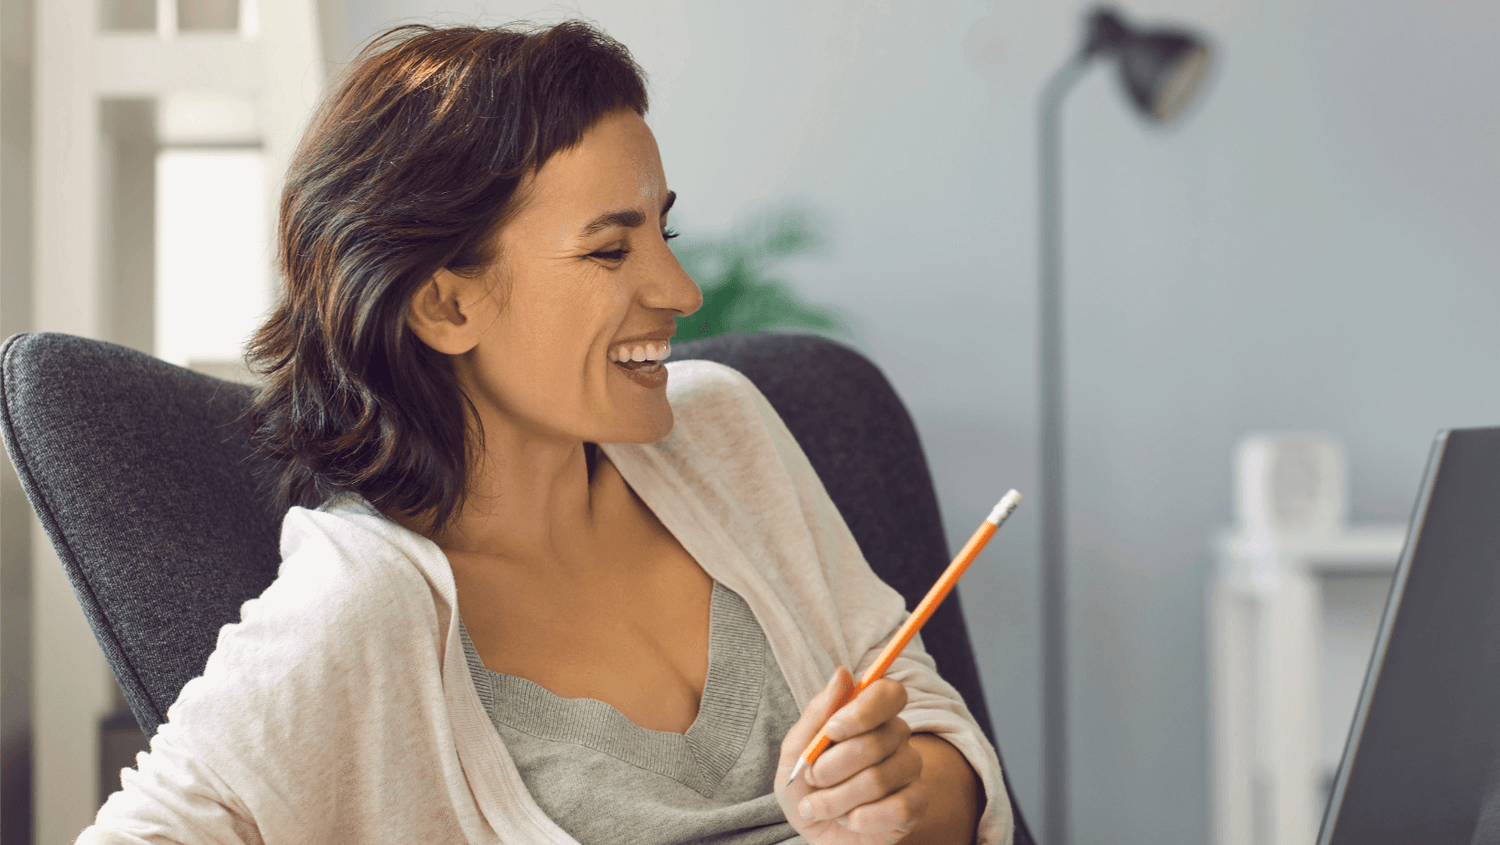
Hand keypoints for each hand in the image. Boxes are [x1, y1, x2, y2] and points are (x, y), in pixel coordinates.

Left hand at [776, 667, 928, 844]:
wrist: (817, 833)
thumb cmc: (807, 788)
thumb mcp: (796, 753)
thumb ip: (816, 714)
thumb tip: (842, 674)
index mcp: (870, 715)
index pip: (888, 692)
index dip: (862, 711)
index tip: (831, 731)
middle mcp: (897, 736)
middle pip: (877, 741)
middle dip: (831, 766)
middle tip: (812, 778)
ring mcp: (910, 769)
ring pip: (878, 779)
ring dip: (837, 799)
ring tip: (821, 806)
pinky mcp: (916, 803)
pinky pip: (896, 808)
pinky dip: (861, 819)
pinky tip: (849, 819)